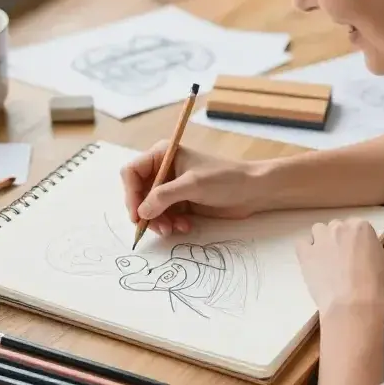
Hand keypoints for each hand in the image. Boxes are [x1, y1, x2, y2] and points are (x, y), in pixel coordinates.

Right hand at [121, 142, 262, 236]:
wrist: (252, 191)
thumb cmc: (224, 178)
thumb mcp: (192, 185)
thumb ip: (164, 197)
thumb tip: (141, 212)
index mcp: (163, 155)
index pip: (132, 173)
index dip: (130, 194)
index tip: (137, 214)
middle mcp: (164, 170)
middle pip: (139, 193)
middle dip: (146, 212)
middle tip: (157, 228)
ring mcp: (172, 187)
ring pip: (151, 208)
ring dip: (159, 221)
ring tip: (172, 229)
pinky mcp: (182, 202)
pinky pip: (165, 216)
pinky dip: (171, 223)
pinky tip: (185, 226)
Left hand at [296, 219, 383, 318]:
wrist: (354, 306)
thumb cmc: (378, 286)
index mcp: (361, 227)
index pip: (359, 227)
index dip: (360, 242)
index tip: (361, 256)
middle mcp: (339, 228)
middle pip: (337, 227)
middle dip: (340, 239)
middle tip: (345, 260)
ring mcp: (320, 240)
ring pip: (318, 231)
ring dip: (322, 240)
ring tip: (327, 259)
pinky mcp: (305, 254)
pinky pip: (302, 243)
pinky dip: (306, 249)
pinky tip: (313, 261)